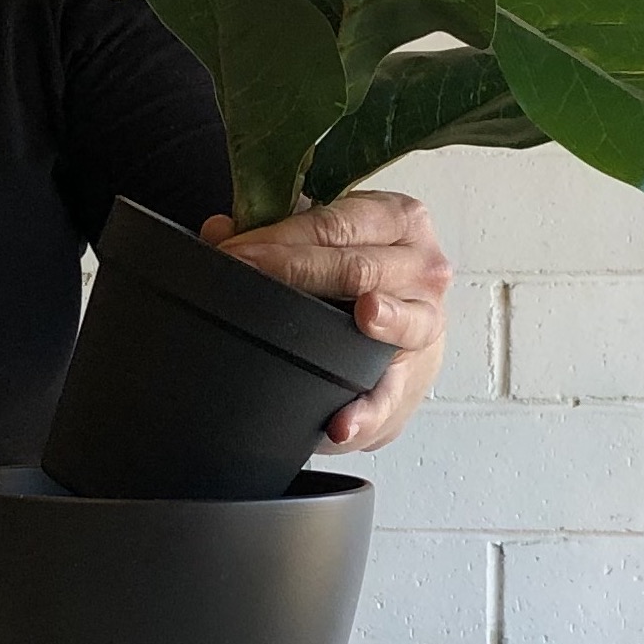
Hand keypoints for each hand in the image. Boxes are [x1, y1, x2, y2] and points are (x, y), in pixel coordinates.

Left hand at [213, 189, 450, 451]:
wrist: (402, 337)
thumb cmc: (360, 280)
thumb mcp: (323, 244)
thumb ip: (274, 235)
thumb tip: (217, 231)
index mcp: (398, 220)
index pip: (336, 224)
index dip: (281, 237)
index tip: (235, 251)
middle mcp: (422, 266)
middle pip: (360, 267)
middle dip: (297, 272)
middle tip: (246, 277)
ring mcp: (425, 322)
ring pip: (402, 319)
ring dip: (381, 322)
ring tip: (363, 320)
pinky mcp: (411, 380)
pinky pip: (390, 397)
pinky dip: (366, 412)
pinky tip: (343, 423)